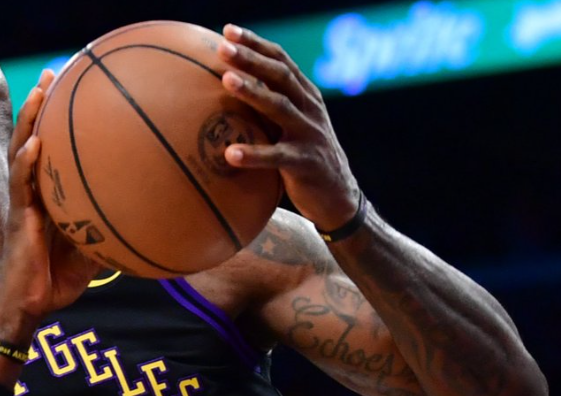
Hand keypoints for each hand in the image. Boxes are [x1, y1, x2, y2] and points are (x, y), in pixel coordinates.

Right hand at [0, 70, 101, 322]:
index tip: (74, 93)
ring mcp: (22, 203)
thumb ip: (106, 234)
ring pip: (21, 152)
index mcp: (47, 198)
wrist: (29, 306)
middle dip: (41, 106)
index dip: (58, 123)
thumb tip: (140, 226)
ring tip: (41, 91)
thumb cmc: (54, 282)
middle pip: (33, 139)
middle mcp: (32, 194)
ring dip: (29, 120)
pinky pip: (20, 184)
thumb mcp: (90, 255)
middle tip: (56, 73)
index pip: (51, 153)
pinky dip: (26, 162)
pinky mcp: (17, 218)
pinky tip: (35, 143)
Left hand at [217, 24, 360, 230]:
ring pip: (280, 107)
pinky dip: (254, 155)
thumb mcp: (290, 129)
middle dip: (251, 59)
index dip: (256, 44)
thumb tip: (228, 98)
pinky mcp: (306, 163)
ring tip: (226, 82)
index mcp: (306, 97)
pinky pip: (277, 157)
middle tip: (222, 48)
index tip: (228, 32)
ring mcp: (309, 135)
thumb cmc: (303, 161)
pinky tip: (230, 154)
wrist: (338, 197)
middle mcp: (310, 110)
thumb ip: (269, 112)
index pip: (281, 61)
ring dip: (252, 92)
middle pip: (280, 76)